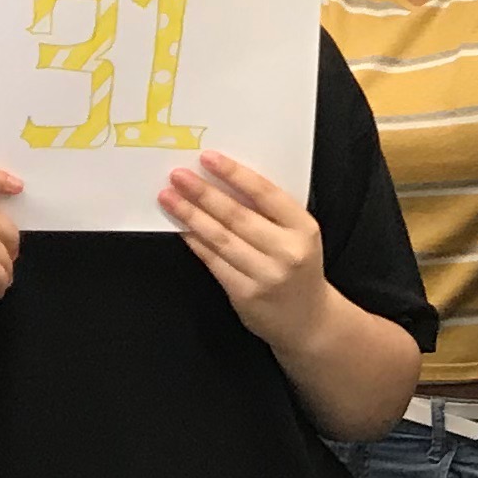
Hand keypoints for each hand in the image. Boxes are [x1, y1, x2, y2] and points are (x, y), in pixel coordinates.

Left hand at [160, 150, 333, 351]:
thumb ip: (270, 214)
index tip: (208, 158)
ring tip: (169, 198)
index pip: (266, 194)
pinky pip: (214, 262)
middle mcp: (287, 251)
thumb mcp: (298, 236)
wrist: (308, 320)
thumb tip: (223, 183)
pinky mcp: (246, 294)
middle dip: (204, 193)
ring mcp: (266, 275)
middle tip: (178, 176)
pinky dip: (196, 243)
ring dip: (191, 216)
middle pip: (237, 216)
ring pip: (221, 238)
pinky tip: (181, 228)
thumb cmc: (298, 269)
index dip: (235, 174)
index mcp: (304, 228)